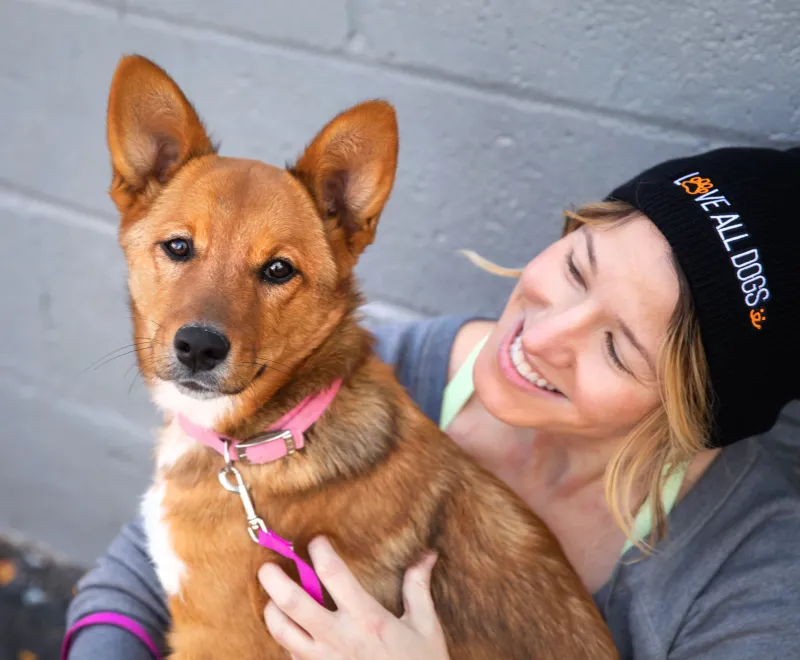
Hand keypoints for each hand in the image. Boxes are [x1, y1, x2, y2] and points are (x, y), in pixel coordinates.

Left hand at [258, 537, 449, 659]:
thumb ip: (417, 588)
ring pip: (282, 631)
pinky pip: (291, 655)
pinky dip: (286, 640)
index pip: (333, 573)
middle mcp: (340, 638)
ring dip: (272, 611)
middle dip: (275, 579)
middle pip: (294, 602)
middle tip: (267, 566)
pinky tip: (292, 630)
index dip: (320, 551)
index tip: (316, 540)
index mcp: (367, 618)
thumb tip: (426, 556)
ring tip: (272, 599)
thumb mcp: (425, 627)